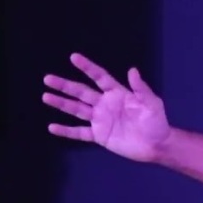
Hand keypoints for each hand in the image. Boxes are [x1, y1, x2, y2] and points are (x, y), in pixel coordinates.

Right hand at [42, 53, 170, 162]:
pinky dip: (66, 131)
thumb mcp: (152, 103)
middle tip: (48, 78)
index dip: (87, 67)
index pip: (99, 77)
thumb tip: (132, 70)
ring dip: (61, 103)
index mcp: (117, 93)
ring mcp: (100, 120)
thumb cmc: (156, 121)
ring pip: (77, 110)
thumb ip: (141, 88)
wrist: (156, 145)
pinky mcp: (99, 135)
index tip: (73, 57)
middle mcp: (105, 104)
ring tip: (45, 96)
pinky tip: (52, 127)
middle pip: (81, 92)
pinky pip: (79, 133)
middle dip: (65, 85)